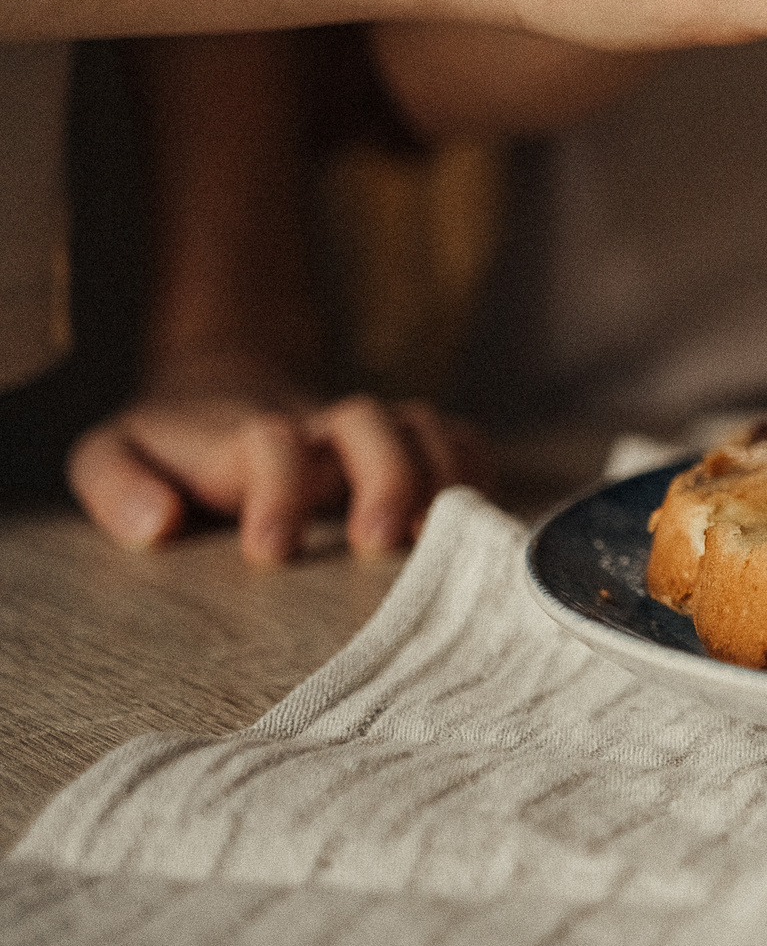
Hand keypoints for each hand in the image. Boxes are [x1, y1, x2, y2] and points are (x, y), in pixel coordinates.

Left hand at [67, 358, 492, 563]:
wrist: (221, 394)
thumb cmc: (168, 447)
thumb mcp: (109, 455)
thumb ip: (117, 486)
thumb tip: (158, 525)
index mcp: (246, 437)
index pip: (272, 441)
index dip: (278, 489)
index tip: (268, 550)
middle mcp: (320, 429)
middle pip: (368, 421)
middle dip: (383, 476)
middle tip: (375, 543)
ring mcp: (372, 435)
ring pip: (426, 428)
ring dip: (442, 476)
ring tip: (441, 539)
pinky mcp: (409, 448)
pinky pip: (463, 443)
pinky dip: (478, 473)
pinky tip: (474, 522)